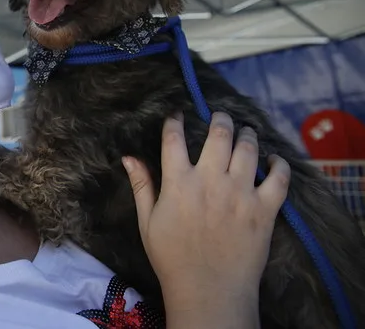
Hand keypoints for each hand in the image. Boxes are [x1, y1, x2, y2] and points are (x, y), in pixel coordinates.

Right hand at [122, 112, 290, 326]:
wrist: (209, 291)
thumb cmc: (172, 258)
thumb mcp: (147, 222)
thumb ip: (142, 186)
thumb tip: (128, 158)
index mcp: (179, 182)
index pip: (174, 138)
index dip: (175, 121)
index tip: (177, 115)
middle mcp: (211, 180)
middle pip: (218, 134)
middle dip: (219, 119)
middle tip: (220, 117)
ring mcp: (240, 193)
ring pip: (248, 148)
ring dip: (247, 134)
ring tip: (246, 132)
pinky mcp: (264, 209)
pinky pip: (278, 178)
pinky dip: (279, 164)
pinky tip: (274, 160)